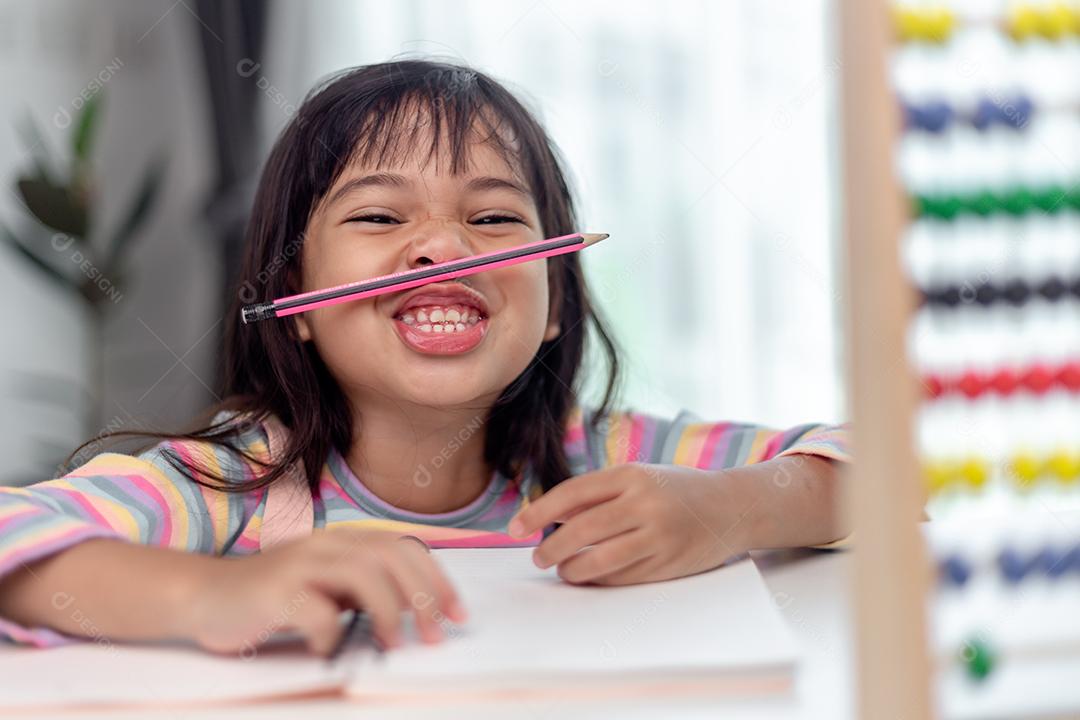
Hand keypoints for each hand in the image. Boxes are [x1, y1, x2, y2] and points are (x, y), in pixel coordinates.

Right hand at [184, 529, 465, 656]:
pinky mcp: (274, 591)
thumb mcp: (328, 587)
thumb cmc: (274, 598)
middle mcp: (327, 544)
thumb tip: (420, 615)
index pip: (407, 548)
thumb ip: (366, 591)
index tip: (457, 616)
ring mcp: (300, 564)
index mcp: (346, 541)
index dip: (438, 580)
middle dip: (423, 596)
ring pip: (363, 574)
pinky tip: (329, 650)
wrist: (204, 595)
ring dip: (388, 611)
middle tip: (436, 636)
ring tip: (394, 644)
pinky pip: (315, 611)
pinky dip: (331, 634)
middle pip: (392, 556)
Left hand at [507, 463, 744, 585]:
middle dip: (551, 547)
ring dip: (572, 569)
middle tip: (538, 556)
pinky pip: (622, 577)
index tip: (516, 527)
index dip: (539, 512)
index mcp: (631, 475)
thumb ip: (598, 494)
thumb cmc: (676, 490)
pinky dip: (600, 580)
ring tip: (563, 570)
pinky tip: (590, 577)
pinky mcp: (668, 563)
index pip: (572, 493)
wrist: (731, 506)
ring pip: (600, 559)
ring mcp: (658, 535)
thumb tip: (550, 516)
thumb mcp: (639, 477)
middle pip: (581, 530)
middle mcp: (644, 503)